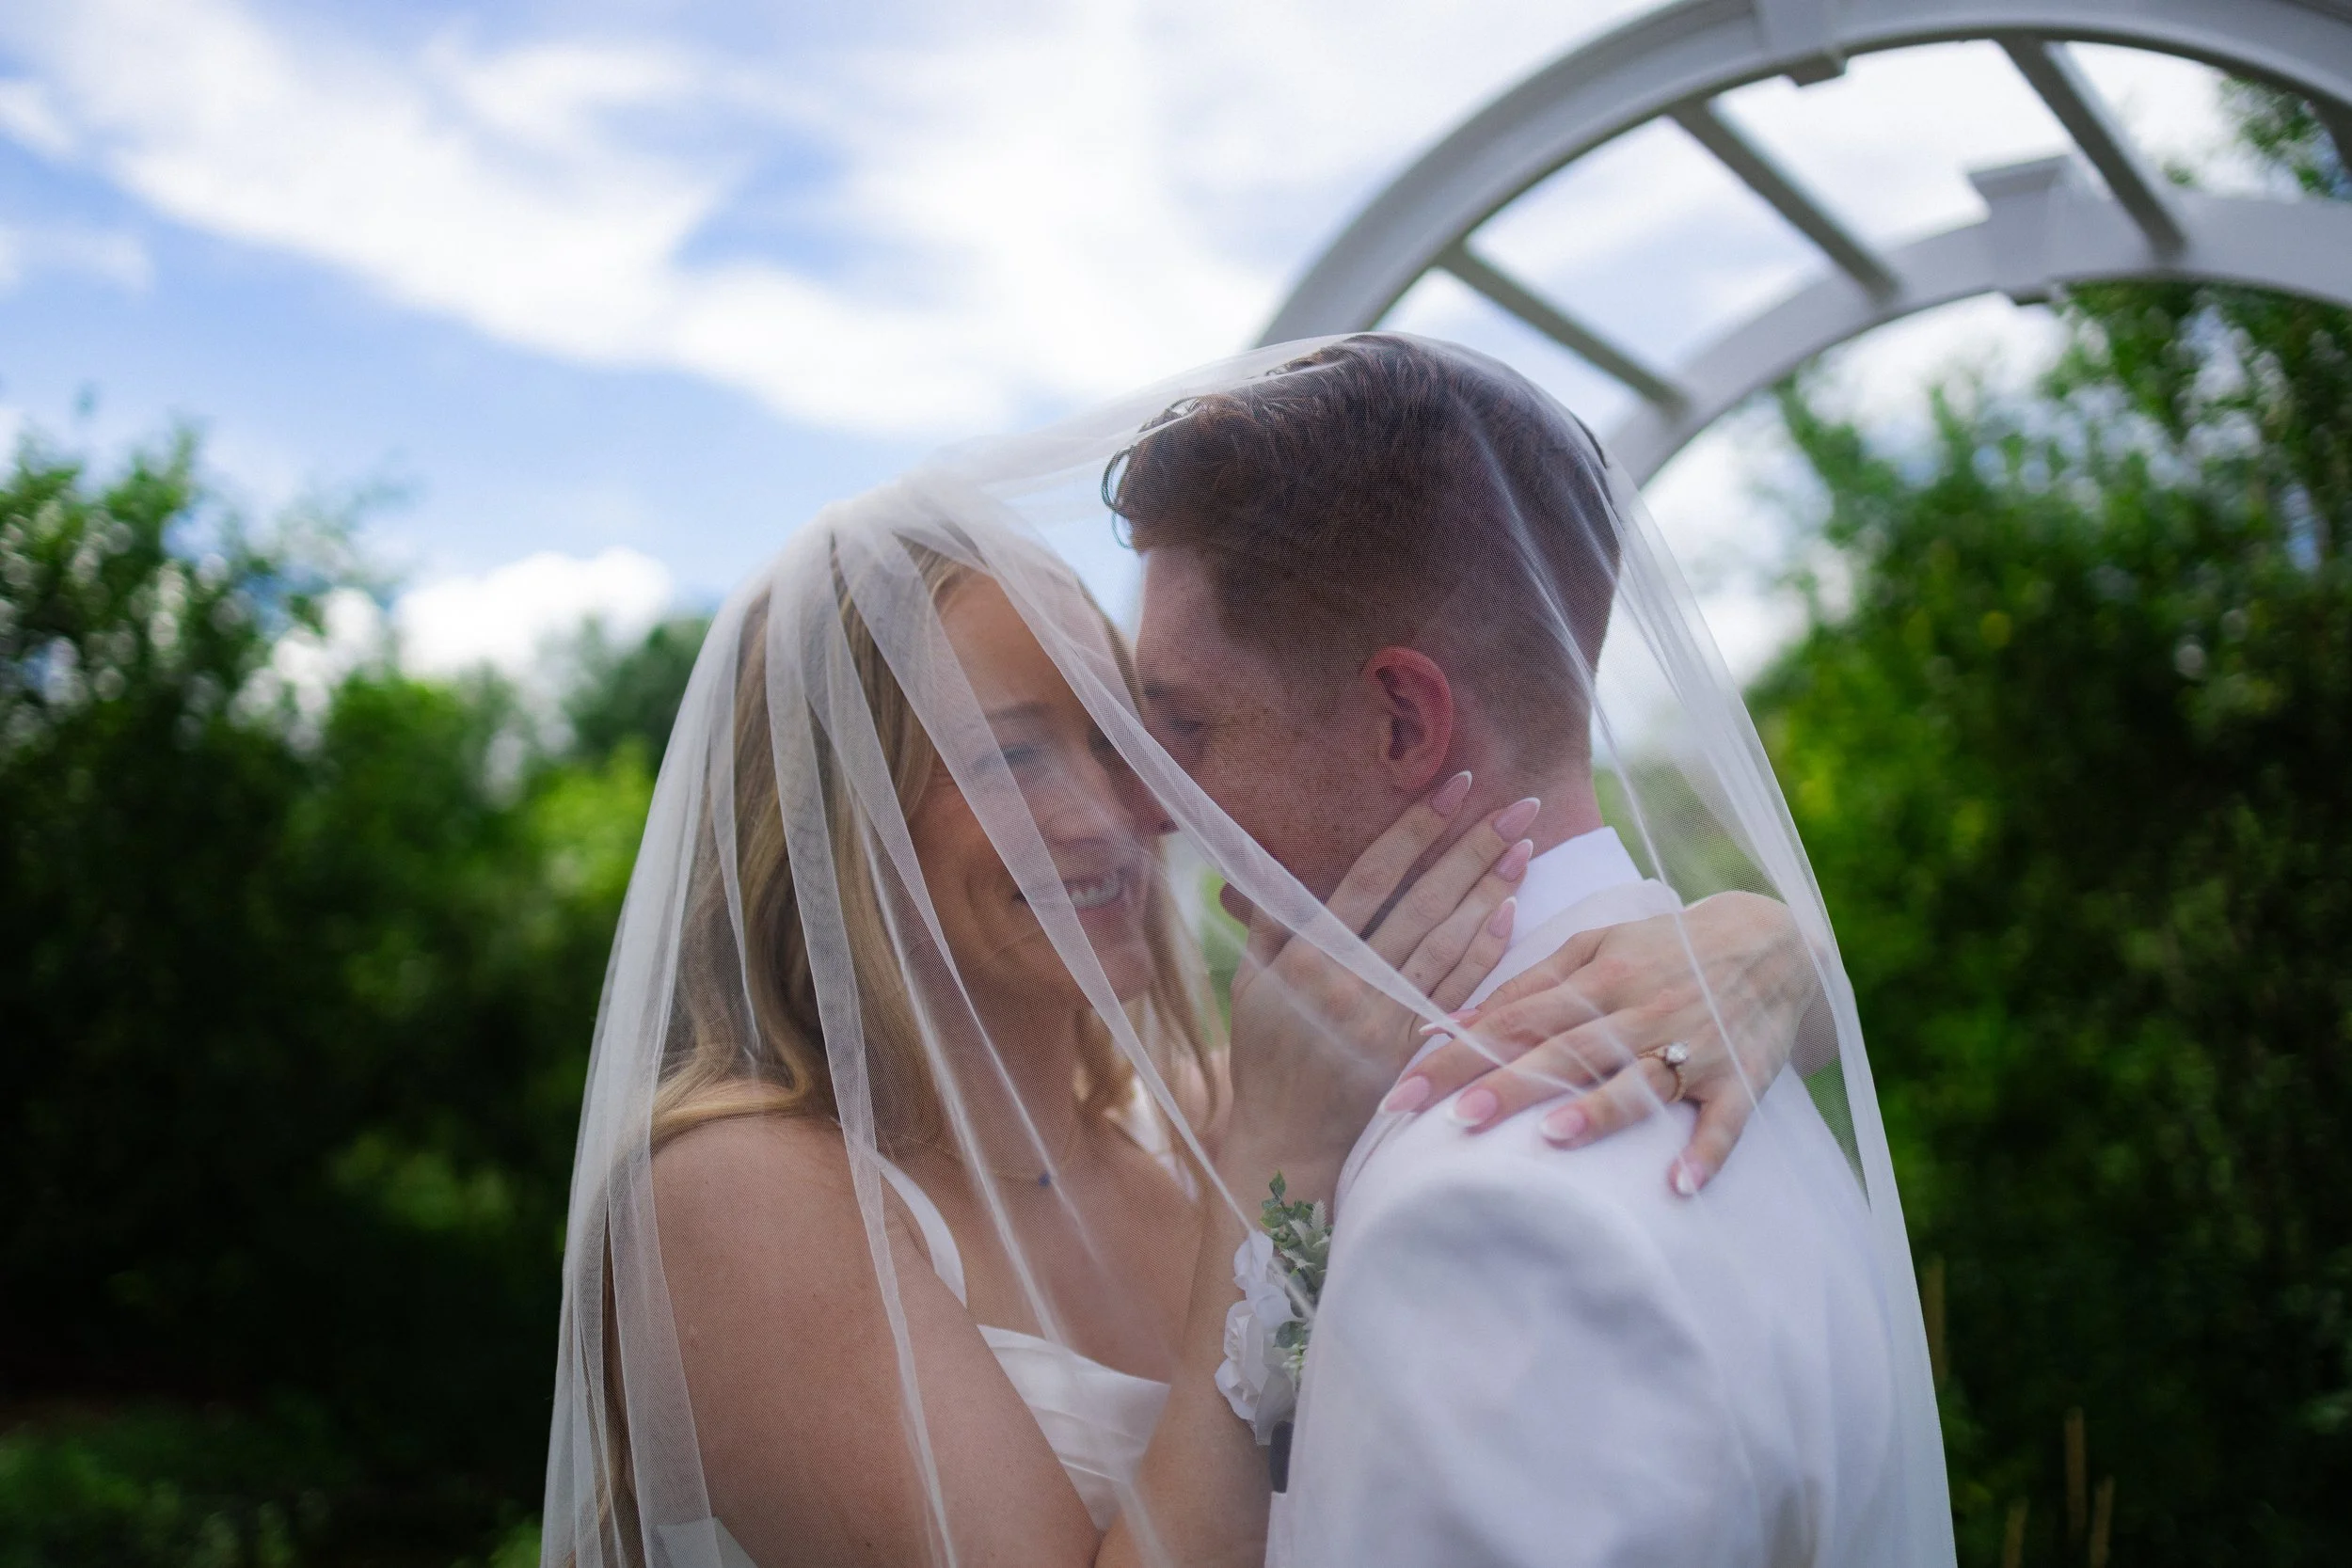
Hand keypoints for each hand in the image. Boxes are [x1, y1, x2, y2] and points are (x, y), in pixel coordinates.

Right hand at [1219, 773, 1536, 1200]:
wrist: (1286, 1143)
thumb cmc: (1264, 1056)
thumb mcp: (1249, 982)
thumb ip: (1270, 921)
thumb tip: (1274, 860)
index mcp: (1307, 955)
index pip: (1372, 877)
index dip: (1416, 829)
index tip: (1455, 787)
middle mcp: (1350, 982)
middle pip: (1424, 902)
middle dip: (1474, 847)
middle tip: (1521, 804)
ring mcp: (1387, 1018)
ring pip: (1449, 941)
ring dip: (1491, 891)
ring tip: (1525, 846)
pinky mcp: (1415, 1050)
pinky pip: (1457, 991)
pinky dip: (1485, 951)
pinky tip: (1511, 913)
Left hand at [1388, 891, 1822, 1194]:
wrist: (1770, 941)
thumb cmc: (1662, 949)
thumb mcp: (1595, 948)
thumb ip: (1526, 985)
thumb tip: (1449, 1022)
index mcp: (1598, 979)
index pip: (1515, 1019)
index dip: (1459, 1053)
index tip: (1405, 1090)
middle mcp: (1639, 1011)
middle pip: (1565, 1051)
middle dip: (1509, 1084)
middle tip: (1454, 1120)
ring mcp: (1692, 1045)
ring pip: (1640, 1081)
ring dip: (1601, 1108)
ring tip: (1554, 1135)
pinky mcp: (1740, 1077)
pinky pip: (1725, 1119)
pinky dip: (1707, 1150)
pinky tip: (1681, 1183)